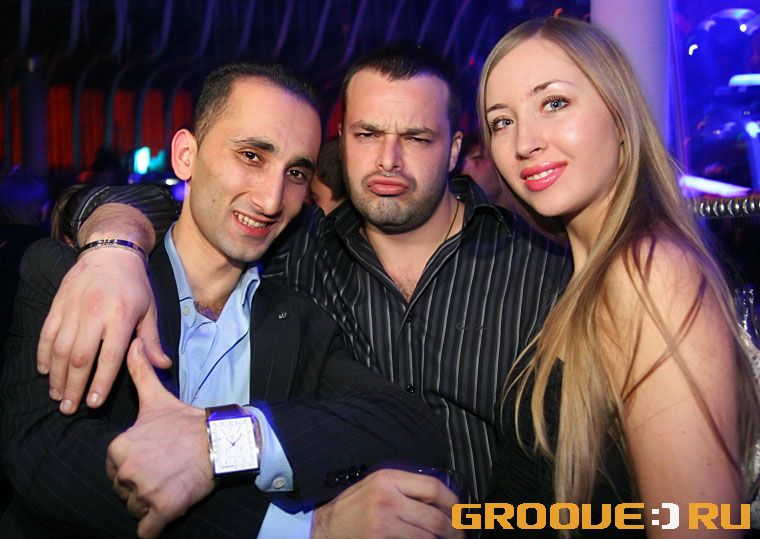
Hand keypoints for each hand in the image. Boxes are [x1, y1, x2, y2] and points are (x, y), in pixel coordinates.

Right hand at [37, 244, 169, 413]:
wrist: (111, 252)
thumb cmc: (135, 285)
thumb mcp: (150, 310)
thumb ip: (152, 340)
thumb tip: (164, 366)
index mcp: (122, 317)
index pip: (110, 357)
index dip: (101, 383)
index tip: (94, 404)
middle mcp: (95, 313)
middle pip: (81, 358)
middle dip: (74, 387)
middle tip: (70, 408)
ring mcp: (74, 308)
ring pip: (61, 349)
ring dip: (57, 376)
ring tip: (58, 396)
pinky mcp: (58, 304)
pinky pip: (47, 334)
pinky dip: (44, 354)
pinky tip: (46, 371)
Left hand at [106, 339, 212, 538]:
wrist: (221, 441)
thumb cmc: (187, 422)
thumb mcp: (158, 398)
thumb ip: (139, 372)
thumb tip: (133, 343)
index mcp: (118, 448)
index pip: (114, 470)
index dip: (134, 467)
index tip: (155, 458)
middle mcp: (126, 471)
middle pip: (124, 491)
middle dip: (142, 486)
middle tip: (166, 471)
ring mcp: (144, 492)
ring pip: (135, 509)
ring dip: (150, 504)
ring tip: (172, 484)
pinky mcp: (162, 510)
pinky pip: (146, 531)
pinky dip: (154, 526)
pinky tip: (167, 510)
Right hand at [311, 469, 463, 538]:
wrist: (323, 527)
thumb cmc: (353, 506)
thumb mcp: (378, 484)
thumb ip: (406, 487)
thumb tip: (441, 499)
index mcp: (389, 478)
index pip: (434, 487)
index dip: (453, 502)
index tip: (461, 513)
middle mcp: (388, 499)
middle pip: (436, 518)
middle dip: (454, 530)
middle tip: (460, 535)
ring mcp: (383, 523)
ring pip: (428, 537)